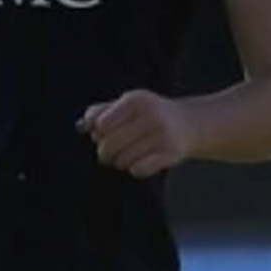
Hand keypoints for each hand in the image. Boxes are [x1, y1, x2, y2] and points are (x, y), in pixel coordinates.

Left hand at [77, 90, 194, 177]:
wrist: (188, 124)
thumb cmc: (148, 115)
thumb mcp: (126, 106)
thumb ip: (100, 112)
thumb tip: (81, 125)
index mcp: (135, 100)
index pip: (101, 126)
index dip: (98, 134)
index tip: (105, 134)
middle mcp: (150, 115)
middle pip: (109, 145)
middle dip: (105, 153)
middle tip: (109, 153)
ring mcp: (162, 134)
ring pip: (122, 160)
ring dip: (121, 162)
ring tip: (129, 155)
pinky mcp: (171, 153)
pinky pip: (138, 170)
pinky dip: (136, 169)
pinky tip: (142, 161)